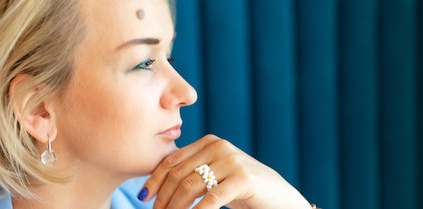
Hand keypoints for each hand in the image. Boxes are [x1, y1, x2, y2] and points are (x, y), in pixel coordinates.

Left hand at [139, 134, 310, 208]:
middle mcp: (218, 146)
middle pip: (178, 174)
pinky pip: (211, 198)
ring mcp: (231, 161)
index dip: (155, 179)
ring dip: (175, 207)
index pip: (172, 160)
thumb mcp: (214, 175)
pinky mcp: (243, 179)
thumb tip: (155, 186)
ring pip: (190, 186)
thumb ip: (192, 171)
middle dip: (163, 197)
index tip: (143, 196)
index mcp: (208, 142)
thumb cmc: (241, 189)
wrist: (278, 197)